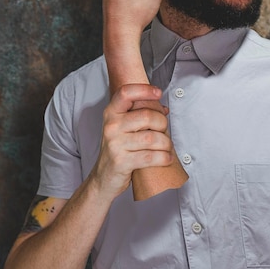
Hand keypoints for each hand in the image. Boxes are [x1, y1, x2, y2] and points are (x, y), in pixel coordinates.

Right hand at [90, 84, 173, 199]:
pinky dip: (164, 157)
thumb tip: (163, 108)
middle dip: (162, 123)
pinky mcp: (121, 162)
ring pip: (152, 138)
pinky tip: (166, 158)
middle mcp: (111, 126)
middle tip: (163, 130)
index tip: (158, 93)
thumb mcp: (123, 128)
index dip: (144, 90)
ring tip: (166, 147)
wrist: (103, 178)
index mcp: (111, 113)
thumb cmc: (118, 150)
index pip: (126, 93)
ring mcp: (115, 144)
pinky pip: (151, 156)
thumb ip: (141, 115)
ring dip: (166, 143)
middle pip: (147, 116)